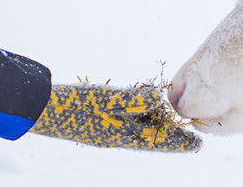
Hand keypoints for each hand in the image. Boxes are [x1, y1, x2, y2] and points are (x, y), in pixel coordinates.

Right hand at [28, 82, 200, 152]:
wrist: (42, 109)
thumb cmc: (73, 104)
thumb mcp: (107, 99)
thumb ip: (134, 98)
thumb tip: (160, 98)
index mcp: (122, 136)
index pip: (158, 141)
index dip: (180, 142)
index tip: (199, 144)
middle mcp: (117, 137)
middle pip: (151, 136)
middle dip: (171, 134)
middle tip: (194, 133)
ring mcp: (107, 131)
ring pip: (139, 129)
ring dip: (157, 125)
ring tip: (174, 122)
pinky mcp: (97, 122)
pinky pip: (125, 122)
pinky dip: (139, 117)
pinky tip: (144, 110)